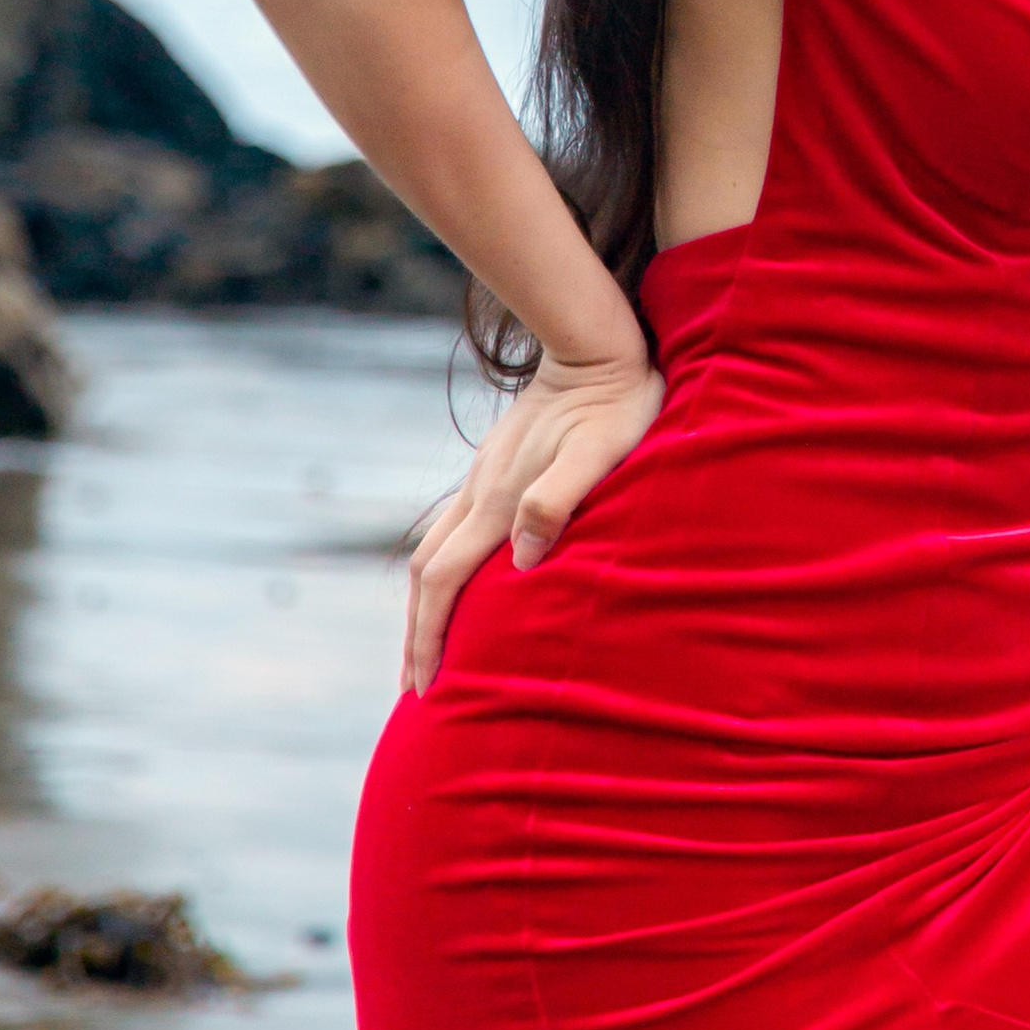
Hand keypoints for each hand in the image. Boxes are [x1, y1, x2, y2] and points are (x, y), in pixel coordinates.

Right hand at [400, 343, 664, 691]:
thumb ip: (558, 501)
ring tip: (426, 645)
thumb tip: (522, 560)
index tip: (425, 686)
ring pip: (434, 550)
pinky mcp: (495, 466)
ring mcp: (483, 477)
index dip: (431, 637)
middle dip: (417, 633)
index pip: (445, 582)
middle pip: (426, 573)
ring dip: (424, 603)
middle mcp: (479, 492)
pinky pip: (452, 530)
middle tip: (415, 687)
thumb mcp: (598, 453)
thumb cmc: (614, 403)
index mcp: (498, 500)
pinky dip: (442, 570)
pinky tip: (460, 582)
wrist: (595, 343)